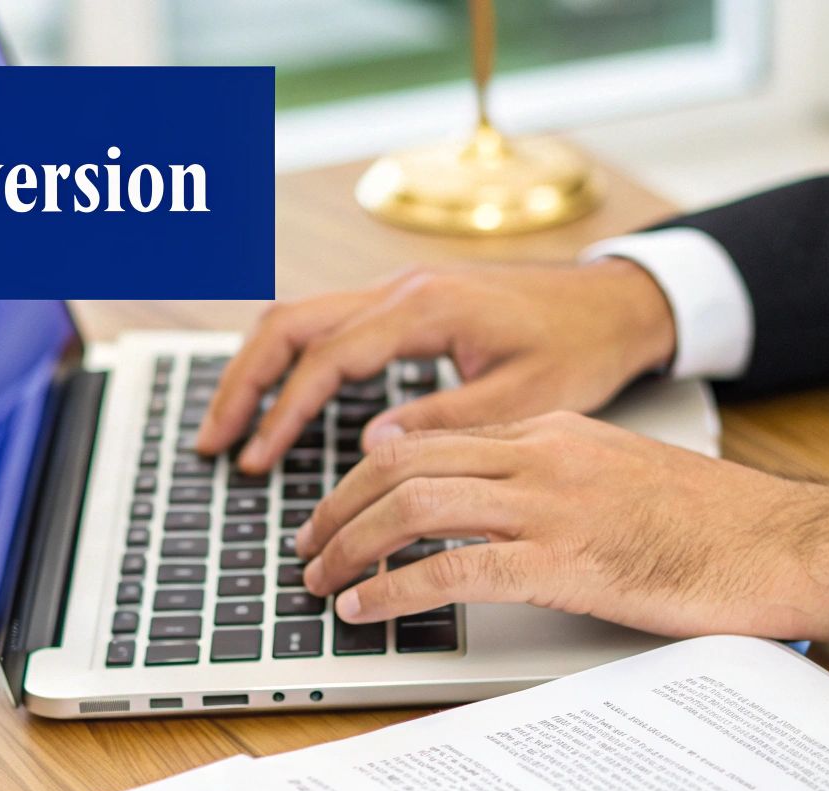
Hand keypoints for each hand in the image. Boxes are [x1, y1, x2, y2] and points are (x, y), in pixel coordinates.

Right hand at [195, 261, 676, 473]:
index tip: (258, 463)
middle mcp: (401, 290)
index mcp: (425, 308)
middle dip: (243, 384)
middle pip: (290, 325)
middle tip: (214, 444)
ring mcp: (398, 293)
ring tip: (232, 431)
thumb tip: (372, 447)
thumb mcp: (525, 396)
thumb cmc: (580, 345)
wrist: (614, 302)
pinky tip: (282, 406)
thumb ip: (448, 420)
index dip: (284, 414)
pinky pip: (327, 327)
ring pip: (300, 320)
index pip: (327, 358)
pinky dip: (292, 364)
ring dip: (259, 372)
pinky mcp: (405, 305)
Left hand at [295, 412, 828, 644]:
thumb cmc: (715, 526)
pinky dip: (396, 590)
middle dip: (339, 505)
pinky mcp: (566, 562)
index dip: (368, 473)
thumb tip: (491, 510)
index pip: (432, 438)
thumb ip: (554, 479)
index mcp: (556, 430)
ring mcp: (553, 505)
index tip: (339, 504)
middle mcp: (544, 455)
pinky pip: (454, 571)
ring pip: (416, 507)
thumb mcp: (621, 479)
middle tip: (308, 545)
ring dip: (353, 545)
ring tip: (321, 581)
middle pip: (405, 464)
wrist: (785, 544)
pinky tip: (367, 609)